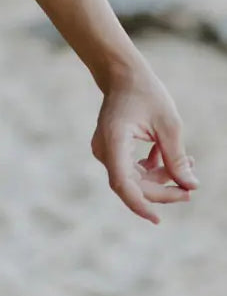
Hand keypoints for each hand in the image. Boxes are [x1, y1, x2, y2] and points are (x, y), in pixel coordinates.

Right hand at [91, 62, 197, 222]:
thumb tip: (190, 186)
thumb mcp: (169, 125)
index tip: (157, 219)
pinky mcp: (111, 150)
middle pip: (132, 184)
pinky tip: (167, 157)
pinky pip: (131, 169)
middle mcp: (104, 150)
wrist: (123, 76)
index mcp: (113, 142)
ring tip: (188, 166)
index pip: (123, 183)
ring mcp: (106, 151)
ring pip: (133, 178)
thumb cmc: (146, 94)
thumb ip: (177, 158)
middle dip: (161, 190)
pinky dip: (152, 168)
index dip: (140, 204)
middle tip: (190, 190)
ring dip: (159, 178)